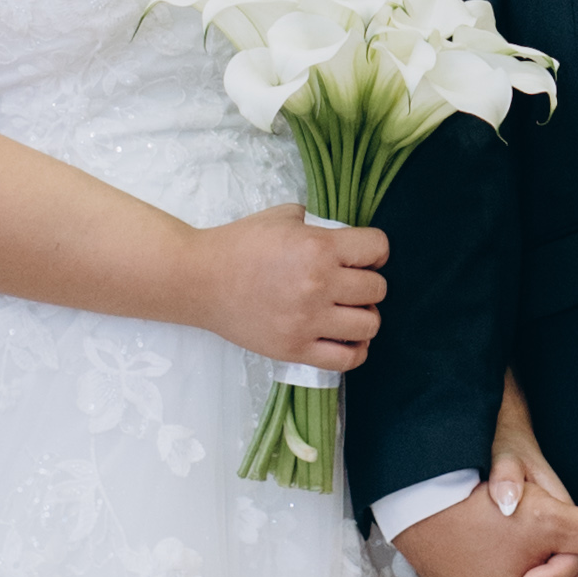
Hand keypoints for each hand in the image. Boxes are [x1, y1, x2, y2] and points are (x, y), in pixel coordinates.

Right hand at [191, 209, 387, 369]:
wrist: (199, 280)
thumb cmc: (238, 244)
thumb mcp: (282, 216)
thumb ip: (316, 223)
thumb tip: (340, 238)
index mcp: (318, 247)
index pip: (378, 248)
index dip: (375, 250)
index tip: (363, 256)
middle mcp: (319, 284)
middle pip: (377, 289)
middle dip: (368, 284)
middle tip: (349, 284)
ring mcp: (308, 321)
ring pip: (370, 326)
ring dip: (364, 317)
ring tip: (347, 312)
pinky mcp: (295, 349)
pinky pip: (347, 359)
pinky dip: (356, 351)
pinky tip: (347, 340)